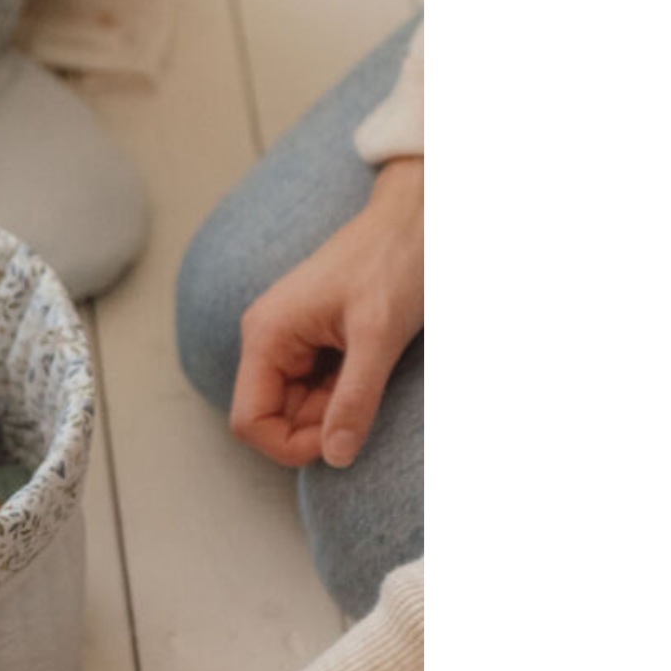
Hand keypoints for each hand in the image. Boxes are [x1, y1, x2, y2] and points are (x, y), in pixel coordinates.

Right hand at [230, 154, 422, 469]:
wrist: (419, 213)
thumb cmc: (396, 258)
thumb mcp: (379, 334)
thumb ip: (354, 398)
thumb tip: (336, 458)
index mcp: (267, 335)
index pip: (250, 421)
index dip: (291, 445)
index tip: (341, 440)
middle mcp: (267, 339)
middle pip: (275, 417)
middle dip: (320, 425)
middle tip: (368, 399)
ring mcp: (288, 339)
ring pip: (299, 406)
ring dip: (336, 407)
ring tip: (374, 372)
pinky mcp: (311, 339)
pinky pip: (317, 386)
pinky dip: (345, 390)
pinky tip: (371, 363)